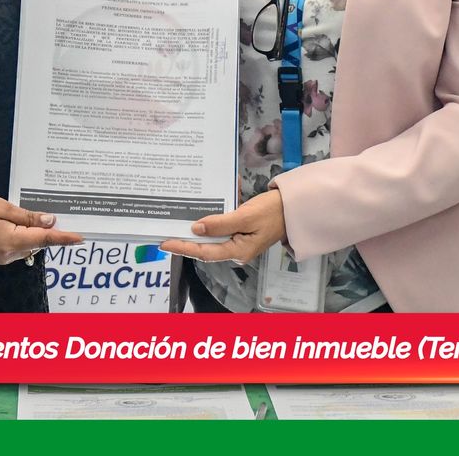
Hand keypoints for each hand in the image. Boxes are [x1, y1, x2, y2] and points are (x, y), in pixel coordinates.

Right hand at [0, 194, 82, 264]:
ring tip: (36, 214)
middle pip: (37, 243)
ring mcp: (0, 258)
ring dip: (33, 233)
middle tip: (59, 213)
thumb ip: (26, 217)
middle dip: (47, 231)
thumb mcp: (0, 207)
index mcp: (10, 242)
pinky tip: (19, 221)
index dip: (64, 238)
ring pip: (27, 245)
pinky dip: (22, 235)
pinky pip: (16, 246)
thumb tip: (48, 222)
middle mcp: (8, 255)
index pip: (45, 240)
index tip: (80, 238)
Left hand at [159, 188, 285, 263]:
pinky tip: (199, 211)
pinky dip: (210, 219)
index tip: (164, 242)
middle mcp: (235, 249)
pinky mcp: (240, 230)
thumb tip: (196, 228)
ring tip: (175, 222)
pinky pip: (220, 227)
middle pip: (205, 247)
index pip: (204, 252)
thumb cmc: (272, 211)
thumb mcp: (246, 216)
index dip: (183, 247)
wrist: (293, 207)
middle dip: (185, 240)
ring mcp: (238, 240)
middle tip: (164, 232)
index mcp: (238, 251)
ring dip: (195, 230)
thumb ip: (221, 224)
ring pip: (211, 237)